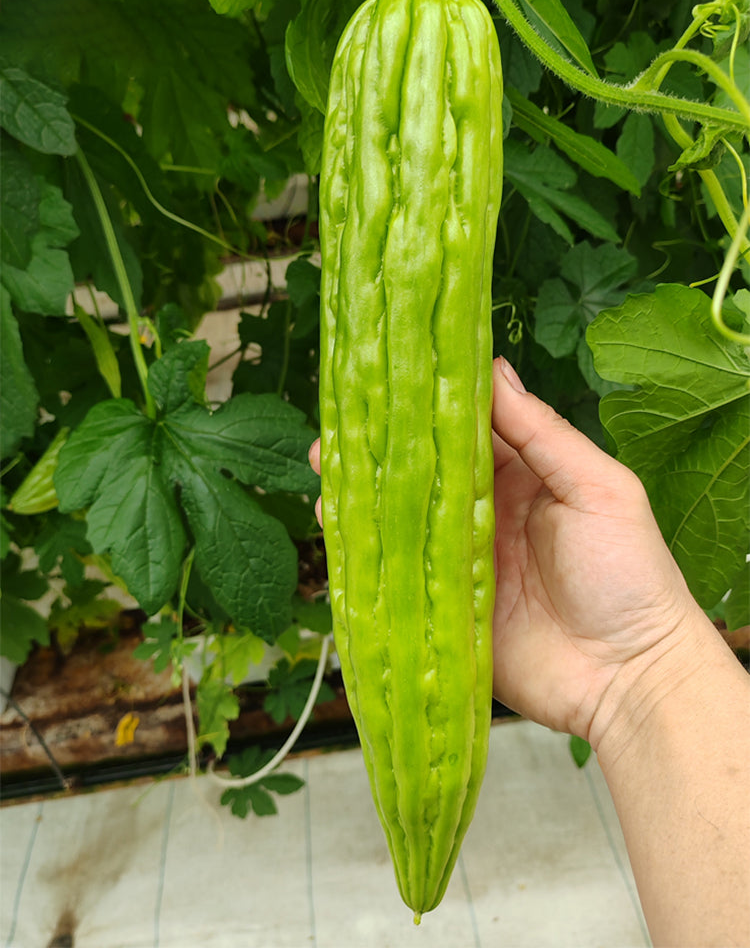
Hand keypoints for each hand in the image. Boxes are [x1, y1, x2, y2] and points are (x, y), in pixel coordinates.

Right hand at [308, 356, 703, 748]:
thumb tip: (495, 369)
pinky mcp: (443, 610)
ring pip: (401, 522)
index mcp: (521, 477)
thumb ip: (544, 434)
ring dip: (363, 499)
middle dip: (380, 451)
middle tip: (335, 433)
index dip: (427, 405)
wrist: (629, 680)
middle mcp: (482, 515)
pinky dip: (367, 557)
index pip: (464, 429)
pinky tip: (335, 535)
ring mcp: (458, 564)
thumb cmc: (630, 575)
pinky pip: (398, 579)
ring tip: (323, 474)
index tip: (387, 379)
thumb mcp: (599, 489)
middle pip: (422, 474)